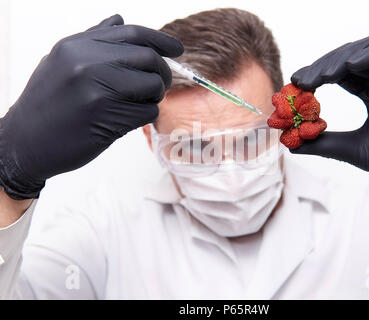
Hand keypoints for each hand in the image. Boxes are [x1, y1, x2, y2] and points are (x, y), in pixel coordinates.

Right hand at [0, 15, 183, 199]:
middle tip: (160, 85)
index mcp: (77, 45)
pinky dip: (144, 116)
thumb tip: (120, 19)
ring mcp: (97, 89)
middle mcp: (87, 62)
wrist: (24, 143)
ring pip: (153, 86)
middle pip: (149, 59)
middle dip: (162, 73)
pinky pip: (147, 112)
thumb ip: (93, 40)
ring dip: (154, 97)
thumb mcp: (61, 62)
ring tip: (137, 104)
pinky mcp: (107, 117)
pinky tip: (126, 120)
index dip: (161, 40)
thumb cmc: (47, 103)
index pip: (133, 33)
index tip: (177, 49)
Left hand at [291, 35, 368, 206]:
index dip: (314, 75)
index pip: (336, 74)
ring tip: (322, 76)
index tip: (294, 85)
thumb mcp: (355, 150)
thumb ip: (325, 144)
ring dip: (341, 59)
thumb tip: (291, 144)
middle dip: (321, 66)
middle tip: (301, 80)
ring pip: (366, 50)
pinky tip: (350, 67)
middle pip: (346, 58)